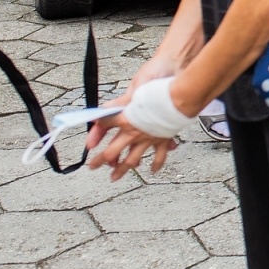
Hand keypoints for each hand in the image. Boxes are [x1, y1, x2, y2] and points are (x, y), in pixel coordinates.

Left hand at [85, 59, 183, 180]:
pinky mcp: (162, 140)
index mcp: (125, 119)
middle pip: (112, 152)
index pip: (104, 126)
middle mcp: (134, 133)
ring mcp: (148, 139)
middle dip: (100, 161)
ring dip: (122, 169)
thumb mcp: (134, 91)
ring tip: (114, 177)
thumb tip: (103, 110)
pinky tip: (151, 170)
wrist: (179, 98)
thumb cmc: (159, 92)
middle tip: (93, 167)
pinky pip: (158, 157)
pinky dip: (155, 165)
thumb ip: (118, 102)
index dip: (93, 134)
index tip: (88, 142)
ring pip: (132, 160)